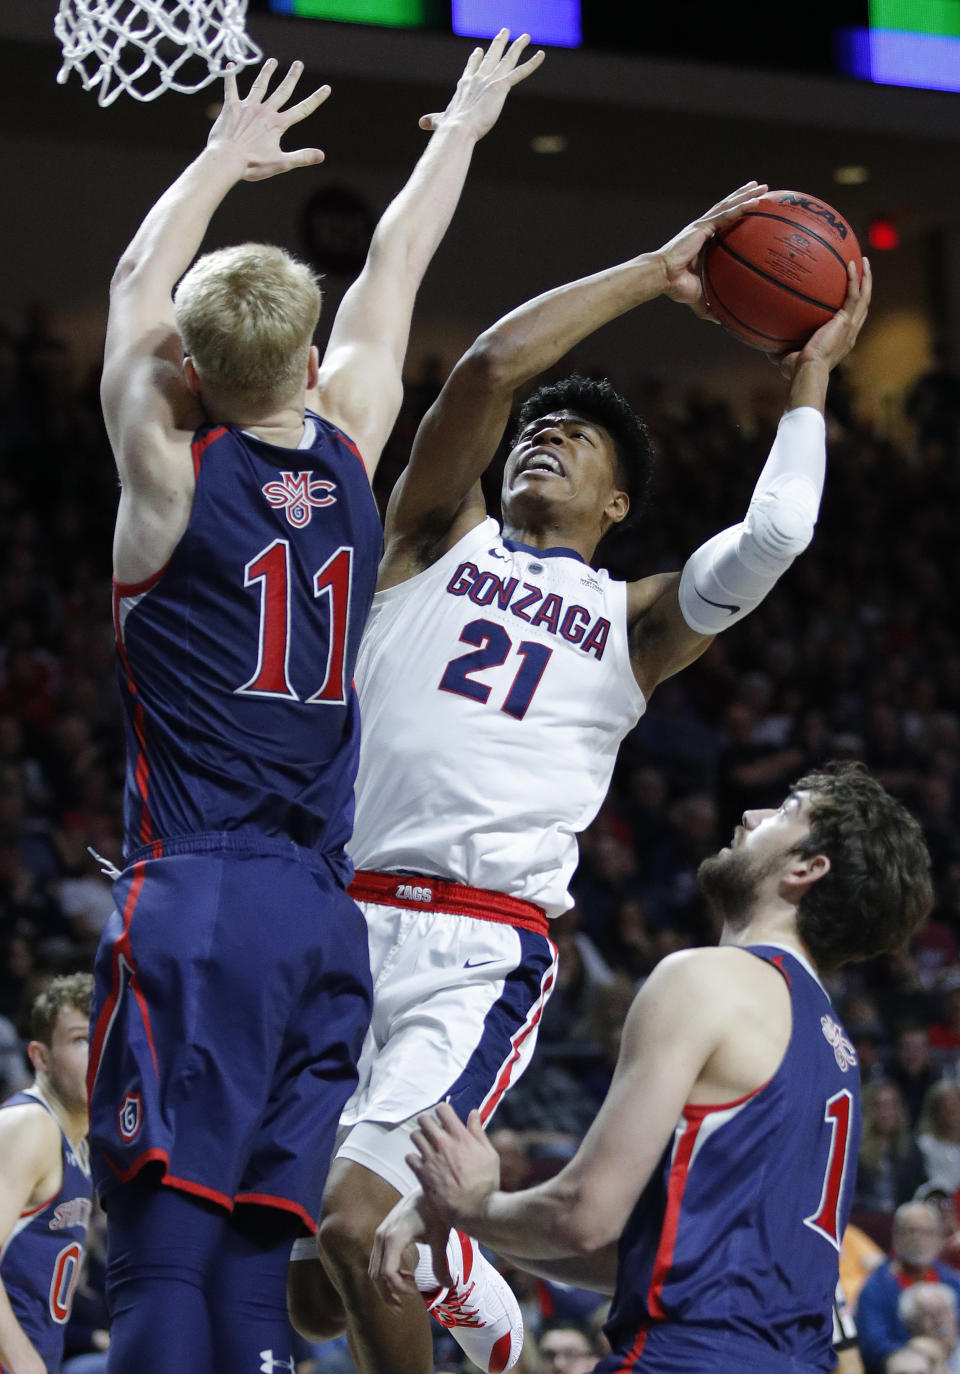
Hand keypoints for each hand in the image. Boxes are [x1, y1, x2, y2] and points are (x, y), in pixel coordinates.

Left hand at [208, 58, 329, 180]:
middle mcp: (265, 111)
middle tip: (299, 64)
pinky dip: (231, 77)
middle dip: (292, 77)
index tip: (326, 88)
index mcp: (278, 124)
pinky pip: (231, 88)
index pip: (302, 109)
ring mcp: (248, 107)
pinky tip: (231, 66)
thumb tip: (322, 155)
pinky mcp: (231, 107)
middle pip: (282, 91)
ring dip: (267, 72)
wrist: (227, 158)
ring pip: (260, 85)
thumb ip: (302, 157)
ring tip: (273, 61)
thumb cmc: (253, 164)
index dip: (315, 99)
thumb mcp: (281, 163)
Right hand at [370, 1188, 451, 1308]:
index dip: (399, 1288)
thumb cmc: (436, 1211)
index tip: (415, 1292)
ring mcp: (380, 1233)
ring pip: (373, 1268)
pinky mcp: (382, 1233)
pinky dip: (387, 1274)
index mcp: (394, 1237)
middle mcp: (382, 1235)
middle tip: (401, 1309)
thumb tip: (450, 1287)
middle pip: (376, 1274)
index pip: (387, 1273)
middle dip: (386, 1294)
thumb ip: (441, 1264)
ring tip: (406, 1293)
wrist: (428, 1188)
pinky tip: (407, 1276)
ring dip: (385, 1286)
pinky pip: (377, 1260)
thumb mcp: (440, 1238)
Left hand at [408, 1103, 500, 1224]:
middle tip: (432, 1129)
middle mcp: (443, 1144)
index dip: (442, 1110)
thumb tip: (473, 1113)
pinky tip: (422, 1163)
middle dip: (428, 1121)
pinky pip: (409, 1158)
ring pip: (414, 1136)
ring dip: (420, 1138)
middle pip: (424, 1119)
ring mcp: (431, 1159)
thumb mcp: (490, 1155)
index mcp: (460, 1137)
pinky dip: (414, 1158)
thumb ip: (478, 1132)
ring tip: (426, 1145)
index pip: (442, 1109)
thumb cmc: (487, 1183)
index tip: (444, 1117)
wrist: (475, 1210)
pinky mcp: (423, 1175)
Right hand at [419, 29, 544, 141]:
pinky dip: (531, 63)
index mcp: (465, 86)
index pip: (472, 68)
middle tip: (505, 32)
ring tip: (526, 36)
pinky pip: (520, 72)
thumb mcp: (440, 122)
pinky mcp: (501, 86)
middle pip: (490, 57)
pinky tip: (541, 54)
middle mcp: (478, 79)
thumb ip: (433, 120)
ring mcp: (490, 80)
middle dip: (498, 44)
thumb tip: (421, 123)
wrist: (457, 129)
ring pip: (507, 59)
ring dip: (517, 46)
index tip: (478, 50)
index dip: (475, 59)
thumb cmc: (450, 129)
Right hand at [654, 181, 768, 309]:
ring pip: (729, 205)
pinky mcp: (702, 227)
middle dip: (744, 196)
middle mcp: (703, 229)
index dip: (737, 213)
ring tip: (762, 186)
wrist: (664, 278)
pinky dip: (741, 206)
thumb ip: (711, 305)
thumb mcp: (699, 297)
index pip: (723, 223)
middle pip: (728, 208)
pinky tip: (755, 200)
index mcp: (703, 241)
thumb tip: (721, 322)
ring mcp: (703, 226)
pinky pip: (726, 214)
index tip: (752, 208)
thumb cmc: (677, 287)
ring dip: (746, 195)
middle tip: (762, 189)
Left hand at [776, 257, 871, 379]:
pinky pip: (854, 295)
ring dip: (866, 278)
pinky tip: (852, 264)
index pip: (852, 319)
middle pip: (864, 305)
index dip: (854, 305)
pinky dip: (854, 279)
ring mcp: (850, 326)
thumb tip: (765, 344)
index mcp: (841, 340)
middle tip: (863, 269)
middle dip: (865, 286)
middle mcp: (850, 333)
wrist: (807, 370)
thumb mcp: (787, 357)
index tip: (850, 292)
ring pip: (864, 297)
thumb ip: (780, 349)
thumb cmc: (797, 370)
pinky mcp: (846, 321)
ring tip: (864, 260)